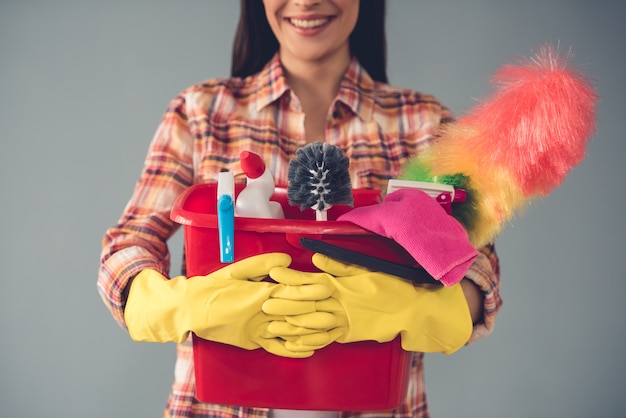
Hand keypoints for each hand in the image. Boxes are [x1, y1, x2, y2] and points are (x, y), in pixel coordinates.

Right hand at [123, 253, 334, 357]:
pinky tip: (308, 349)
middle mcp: (262, 313)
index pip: (291, 291)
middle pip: (295, 313)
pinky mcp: (252, 342)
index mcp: (260, 293)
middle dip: (316, 312)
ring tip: (328, 330)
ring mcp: (258, 330)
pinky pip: (276, 348)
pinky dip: (292, 349)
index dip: (310, 290)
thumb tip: (287, 259)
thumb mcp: (237, 270)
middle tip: (335, 310)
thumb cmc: (214, 287)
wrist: (192, 309)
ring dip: (309, 332)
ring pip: (289, 332)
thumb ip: (263, 264)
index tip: (327, 287)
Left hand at [264, 253, 472, 353]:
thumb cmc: (390, 285)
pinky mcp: (349, 335)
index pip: (310, 280)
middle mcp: (339, 304)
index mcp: (341, 285)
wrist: (411, 309)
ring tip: (272, 326)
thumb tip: (316, 258)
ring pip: (312, 324)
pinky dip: (309, 342)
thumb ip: (339, 265)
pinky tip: (294, 344)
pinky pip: (325, 339)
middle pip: (306, 303)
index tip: (274, 274)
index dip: (291, 277)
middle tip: (264, 304)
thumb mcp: (365, 270)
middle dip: (284, 303)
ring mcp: (343, 322)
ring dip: (291, 325)